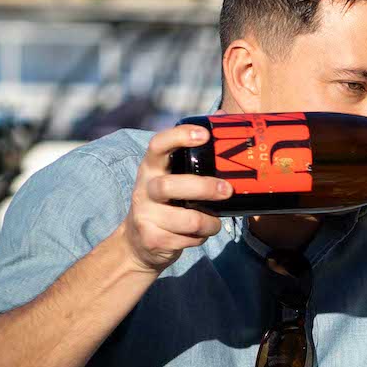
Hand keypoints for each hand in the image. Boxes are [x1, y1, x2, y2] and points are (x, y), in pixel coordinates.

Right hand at [118, 124, 233, 273]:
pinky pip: (188, 238)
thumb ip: (192, 160)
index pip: (158, 145)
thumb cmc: (166, 204)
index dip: (180, 137)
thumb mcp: (172, 178)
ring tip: (215, 222)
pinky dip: (201, 237)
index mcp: (151, 168)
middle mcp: (145, 189)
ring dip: (209, 222)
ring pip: (187, 218)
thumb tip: (227, 123)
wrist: (138, 243)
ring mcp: (146, 215)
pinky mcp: (153, 238)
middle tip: (227, 190)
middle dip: (204, 188)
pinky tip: (199, 234)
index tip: (204, 135)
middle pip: (171, 186)